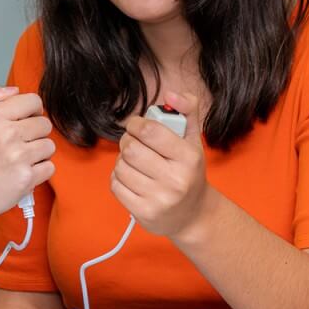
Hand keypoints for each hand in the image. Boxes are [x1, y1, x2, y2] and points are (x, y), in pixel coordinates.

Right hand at [0, 83, 54, 220]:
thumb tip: (16, 90)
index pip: (33, 101)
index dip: (33, 110)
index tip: (26, 120)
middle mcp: (7, 135)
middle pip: (45, 124)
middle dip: (36, 133)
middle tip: (21, 142)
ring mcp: (18, 157)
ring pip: (49, 146)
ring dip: (39, 153)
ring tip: (22, 158)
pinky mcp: (26, 178)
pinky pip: (49, 167)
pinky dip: (40, 171)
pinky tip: (23, 171)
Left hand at [110, 91, 212, 240]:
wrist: (193, 215)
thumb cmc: (188, 171)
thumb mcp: (193, 139)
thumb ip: (187, 109)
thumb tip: (171, 93)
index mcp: (189, 157)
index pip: (150, 131)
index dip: (136, 124)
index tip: (136, 126)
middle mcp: (176, 180)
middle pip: (131, 149)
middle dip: (127, 141)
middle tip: (134, 144)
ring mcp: (159, 199)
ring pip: (120, 166)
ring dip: (122, 161)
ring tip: (135, 163)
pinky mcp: (144, 213)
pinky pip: (115, 185)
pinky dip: (118, 178)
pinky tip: (132, 179)